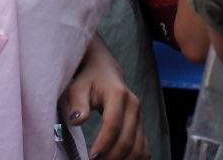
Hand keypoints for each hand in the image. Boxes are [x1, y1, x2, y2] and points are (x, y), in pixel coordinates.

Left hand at [60, 37, 143, 159]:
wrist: (104, 71)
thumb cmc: (88, 81)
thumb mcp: (77, 88)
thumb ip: (78, 104)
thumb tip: (77, 120)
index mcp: (118, 94)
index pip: (113, 124)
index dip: (104, 143)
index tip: (92, 158)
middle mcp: (134, 106)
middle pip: (128, 139)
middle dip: (112, 156)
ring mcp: (140, 117)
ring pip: (139, 147)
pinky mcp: (142, 126)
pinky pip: (145, 148)